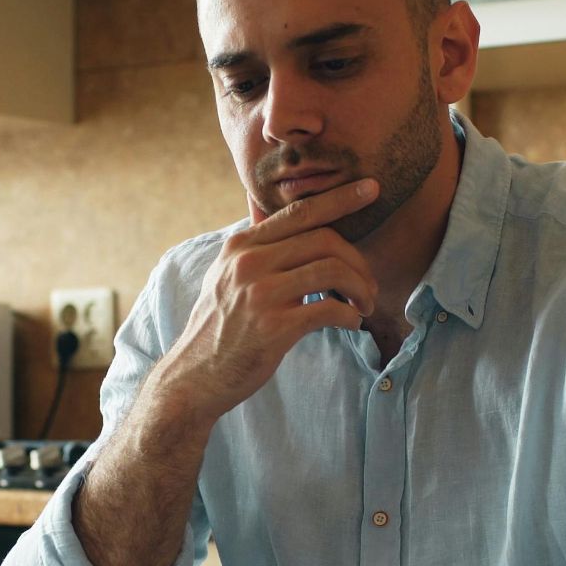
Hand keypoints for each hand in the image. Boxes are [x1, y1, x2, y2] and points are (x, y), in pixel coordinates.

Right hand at [151, 180, 379, 426]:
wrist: (195, 376)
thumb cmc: (219, 327)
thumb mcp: (225, 276)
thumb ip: (255, 249)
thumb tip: (281, 220)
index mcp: (241, 246)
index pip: (299, 212)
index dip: (339, 198)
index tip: (371, 189)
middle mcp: (248, 263)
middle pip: (324, 240)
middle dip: (358, 261)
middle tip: (369, 286)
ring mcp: (260, 294)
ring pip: (332, 270)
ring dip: (361, 288)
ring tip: (364, 305)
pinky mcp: (274, 327)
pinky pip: (330, 310)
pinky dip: (350, 316)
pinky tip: (351, 324)